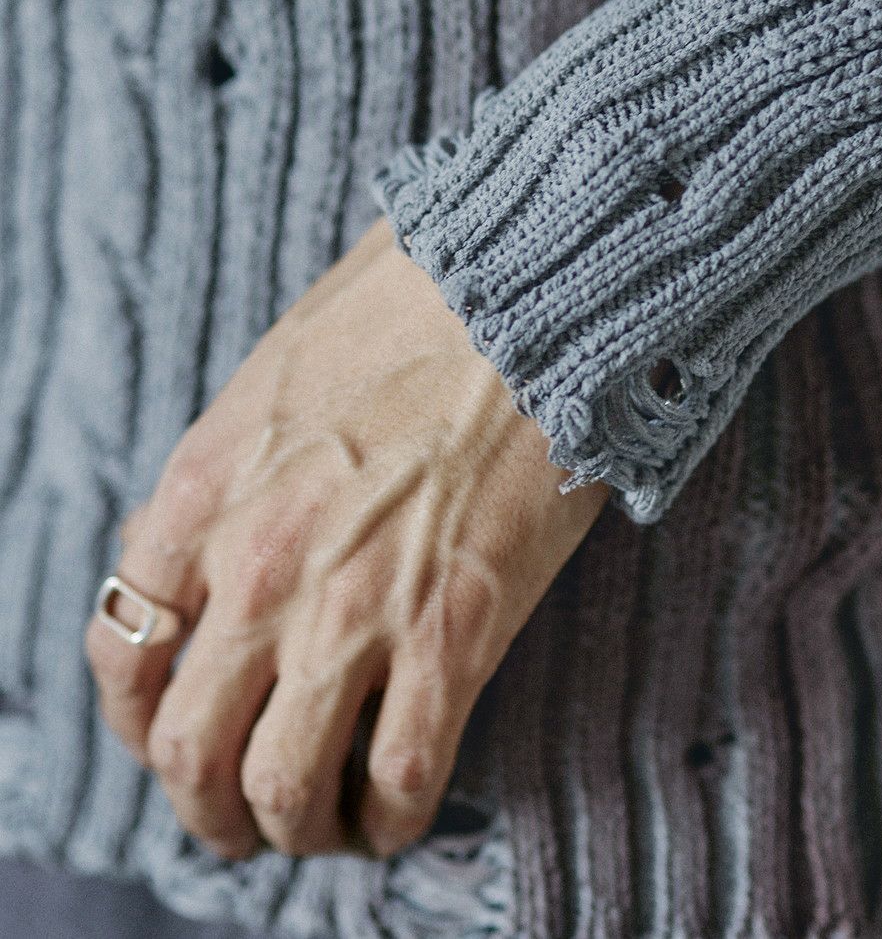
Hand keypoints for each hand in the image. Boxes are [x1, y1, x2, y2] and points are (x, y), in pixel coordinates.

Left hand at [83, 215, 608, 860]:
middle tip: (237, 816)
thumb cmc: (402, 314)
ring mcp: (355, 605)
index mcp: (203, 493)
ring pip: (284, 788)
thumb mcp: (269, 379)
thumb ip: (223, 475)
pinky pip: (403, 774)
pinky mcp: (454, 628)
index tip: (170, 735)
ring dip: (295, 830)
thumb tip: (201, 546)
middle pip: (190, 747)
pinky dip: (393, 819)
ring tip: (322, 827)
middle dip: (205, 806)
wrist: (516, 292)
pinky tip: (401, 811)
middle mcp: (260, 564)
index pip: (124, 648)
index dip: (136, 720)